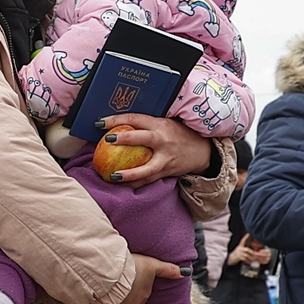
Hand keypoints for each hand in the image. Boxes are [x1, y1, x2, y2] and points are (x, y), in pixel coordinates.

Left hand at [95, 115, 210, 186]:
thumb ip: (146, 124)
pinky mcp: (166, 172)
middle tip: (107, 140)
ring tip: (111, 176)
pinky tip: (121, 185)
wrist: (203, 151)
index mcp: (160, 125)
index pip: (136, 119)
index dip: (118, 119)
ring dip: (128, 174)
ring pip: (145, 168)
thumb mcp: (166, 123)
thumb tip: (118, 123)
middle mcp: (163, 140)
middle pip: (142, 138)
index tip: (100, 123)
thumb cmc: (180, 134)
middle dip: (124, 138)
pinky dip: (135, 183)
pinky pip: (148, 179)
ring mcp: (165, 158)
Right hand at [116, 253, 186, 303]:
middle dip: (130, 292)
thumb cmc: (134, 267)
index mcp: (145, 295)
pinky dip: (111, 297)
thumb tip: (186, 273)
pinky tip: (108, 289)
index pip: (144, 293)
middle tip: (125, 280)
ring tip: (115, 284)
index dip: (139, 285)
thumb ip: (168, 270)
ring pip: (122, 302)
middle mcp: (135, 303)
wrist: (114, 271)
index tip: (134, 278)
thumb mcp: (153, 265)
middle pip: (133, 299)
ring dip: (120, 295)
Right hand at [228, 233, 271, 265]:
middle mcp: (239, 249)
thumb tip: (254, 251)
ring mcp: (239, 253)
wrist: (231, 258)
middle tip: (256, 254)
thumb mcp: (240, 249)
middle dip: (252, 252)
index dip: (245, 237)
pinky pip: (245, 259)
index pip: (243, 240)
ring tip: (254, 259)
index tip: (248, 234)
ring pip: (247, 255)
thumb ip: (246, 249)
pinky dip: (248, 261)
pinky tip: (250, 262)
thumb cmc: (237, 254)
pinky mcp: (239, 257)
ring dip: (251, 258)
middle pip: (247, 249)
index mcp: (240, 246)